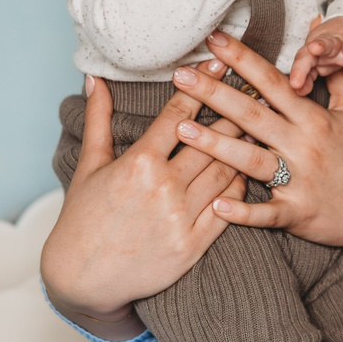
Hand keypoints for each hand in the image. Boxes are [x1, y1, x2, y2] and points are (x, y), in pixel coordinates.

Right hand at [39, 73, 246, 338]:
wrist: (83, 278)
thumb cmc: (82, 219)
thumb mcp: (88, 166)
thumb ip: (98, 120)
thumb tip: (94, 79)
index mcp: (138, 163)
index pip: (179, 114)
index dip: (202, 85)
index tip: (220, 63)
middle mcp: (163, 188)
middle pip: (212, 140)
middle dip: (234, 110)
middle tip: (252, 88)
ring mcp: (181, 218)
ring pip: (226, 171)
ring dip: (244, 146)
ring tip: (260, 125)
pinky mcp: (193, 245)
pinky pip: (228, 208)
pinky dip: (240, 187)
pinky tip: (249, 170)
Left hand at [171, 30, 342, 252]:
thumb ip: (335, 74)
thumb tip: (320, 34)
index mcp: (315, 119)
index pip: (273, 82)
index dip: (242, 59)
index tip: (214, 41)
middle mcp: (305, 147)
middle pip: (253, 116)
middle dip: (214, 93)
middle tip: (181, 76)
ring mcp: (301, 182)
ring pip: (252, 161)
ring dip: (216, 146)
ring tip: (183, 130)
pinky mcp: (298, 214)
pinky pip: (267, 213)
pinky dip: (243, 212)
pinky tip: (216, 205)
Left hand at [290, 15, 342, 93]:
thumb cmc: (329, 54)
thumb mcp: (316, 65)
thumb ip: (307, 76)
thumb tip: (298, 90)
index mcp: (317, 53)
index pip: (305, 59)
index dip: (299, 70)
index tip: (296, 84)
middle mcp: (334, 47)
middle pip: (326, 46)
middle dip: (320, 47)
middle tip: (314, 48)